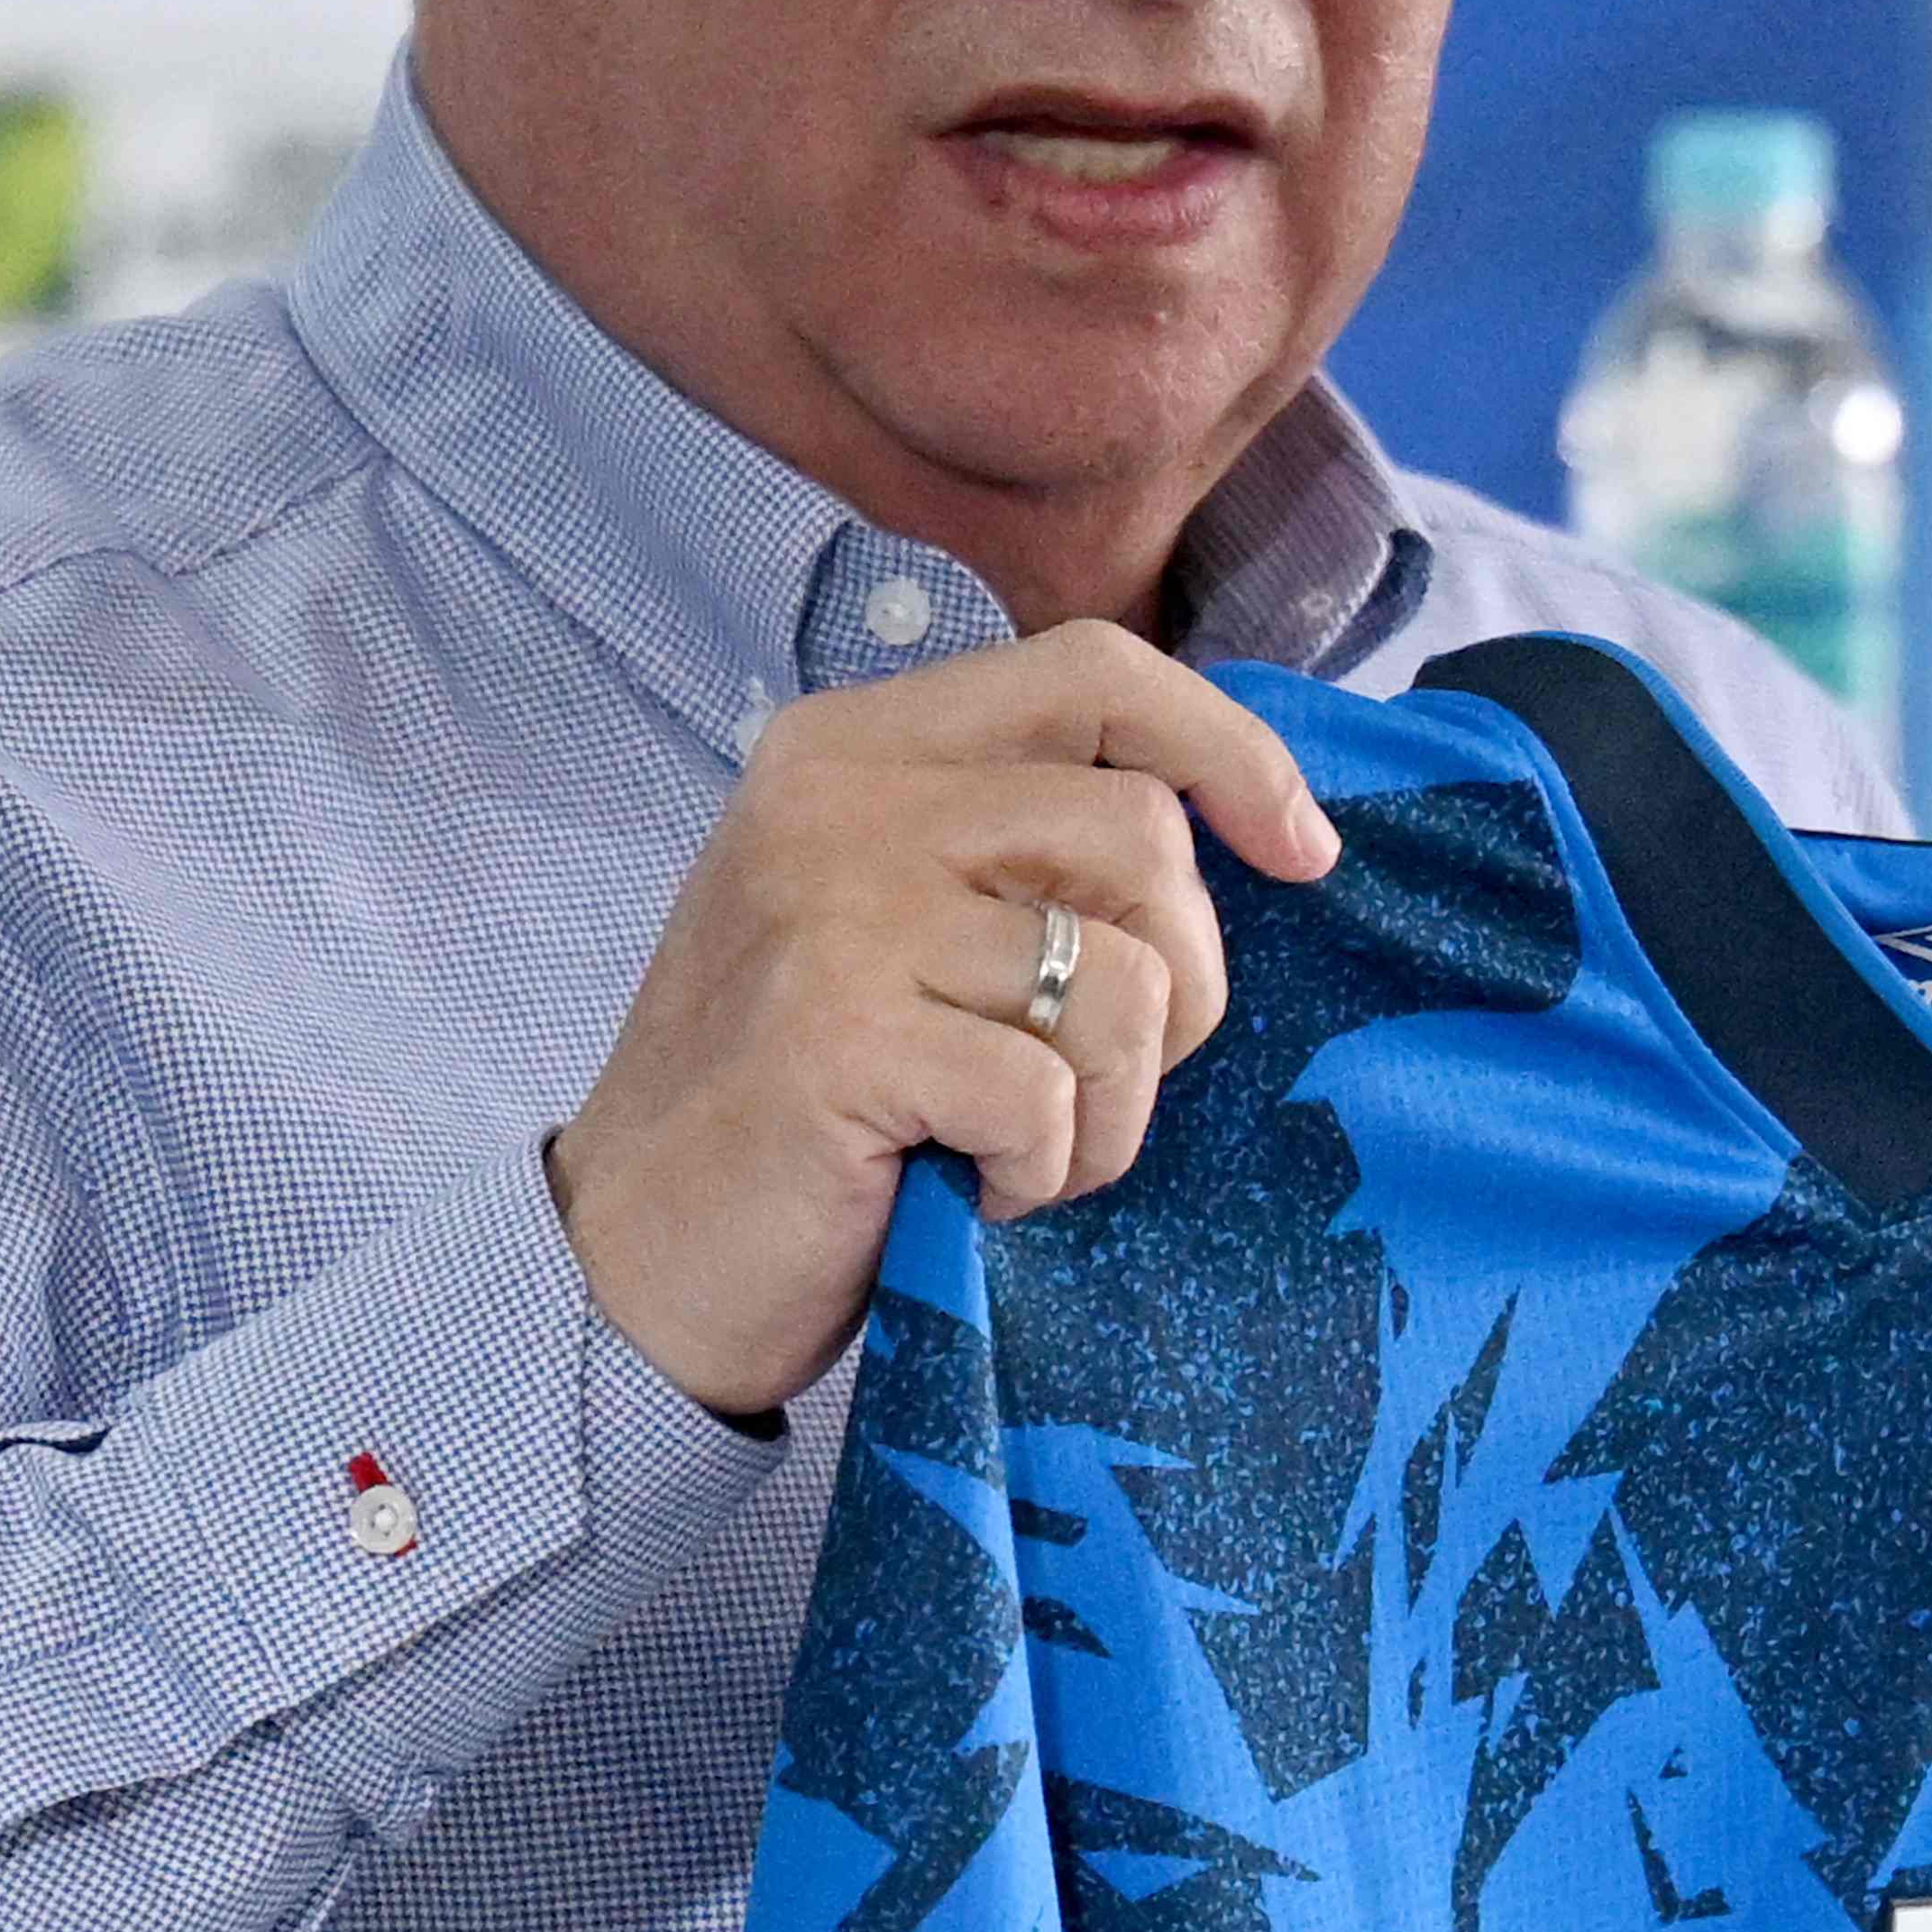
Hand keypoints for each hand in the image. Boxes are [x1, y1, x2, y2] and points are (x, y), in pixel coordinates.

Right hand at [553, 622, 1346, 1417]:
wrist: (629, 1261)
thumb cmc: (798, 1105)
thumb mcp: (887, 922)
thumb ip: (1008, 844)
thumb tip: (1229, 819)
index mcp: (854, 746)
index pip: (1096, 670)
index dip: (1229, 747)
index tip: (1302, 852)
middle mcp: (837, 801)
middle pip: (1140, 832)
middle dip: (1183, 983)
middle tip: (1105, 1080)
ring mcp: (831, 911)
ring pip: (1119, 977)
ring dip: (1114, 1105)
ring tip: (1026, 1152)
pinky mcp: (839, 1035)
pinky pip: (1051, 1090)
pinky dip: (1046, 1167)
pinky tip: (967, 1190)